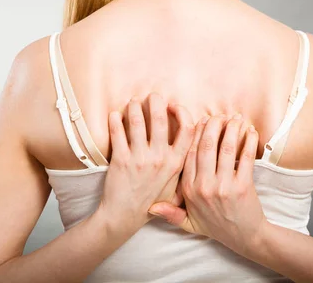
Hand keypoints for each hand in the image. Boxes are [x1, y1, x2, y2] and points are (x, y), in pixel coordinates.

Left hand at [97, 93, 194, 233]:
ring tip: (133, 102)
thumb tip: (197, 146)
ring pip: (138, 122)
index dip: (182, 113)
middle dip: (156, 101)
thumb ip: (185, 169)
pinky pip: (118, 132)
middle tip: (152, 96)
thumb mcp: (177, 187)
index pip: (188, 130)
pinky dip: (116, 120)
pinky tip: (115, 115)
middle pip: (161, 119)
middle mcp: (160, 158)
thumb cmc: (152, 201)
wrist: (125, 216)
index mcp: (177, 163)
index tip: (174, 106)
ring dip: (135, 107)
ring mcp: (140, 158)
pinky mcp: (121, 160)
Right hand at [148, 113, 268, 257]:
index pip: (189, 154)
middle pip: (205, 146)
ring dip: (231, 129)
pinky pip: (245, 158)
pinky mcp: (242, 186)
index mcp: (188, 190)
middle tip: (218, 115)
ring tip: (235, 118)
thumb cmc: (217, 227)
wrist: (245, 239)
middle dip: (213, 125)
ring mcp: (223, 186)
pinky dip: (248, 141)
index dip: (195, 134)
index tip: (201, 120)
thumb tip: (150, 206)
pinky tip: (250, 131)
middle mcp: (203, 186)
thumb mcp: (189, 223)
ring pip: (225, 148)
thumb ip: (171, 213)